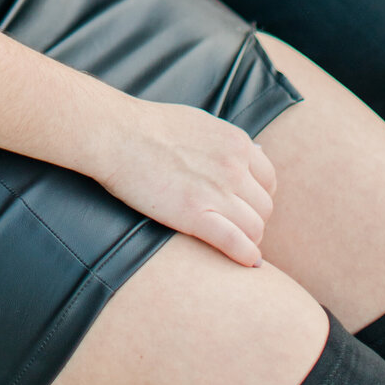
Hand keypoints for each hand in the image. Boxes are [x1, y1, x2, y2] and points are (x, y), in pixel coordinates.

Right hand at [101, 98, 276, 267]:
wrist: (116, 133)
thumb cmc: (151, 126)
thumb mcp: (201, 123)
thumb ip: (230, 142)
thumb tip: (258, 151)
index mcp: (236, 142)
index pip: (269, 181)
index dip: (258, 198)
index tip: (244, 207)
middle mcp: (233, 167)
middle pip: (264, 208)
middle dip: (253, 220)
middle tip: (235, 228)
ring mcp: (216, 191)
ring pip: (255, 228)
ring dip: (248, 240)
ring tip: (234, 244)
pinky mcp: (195, 215)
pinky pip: (236, 243)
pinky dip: (246, 256)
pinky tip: (247, 262)